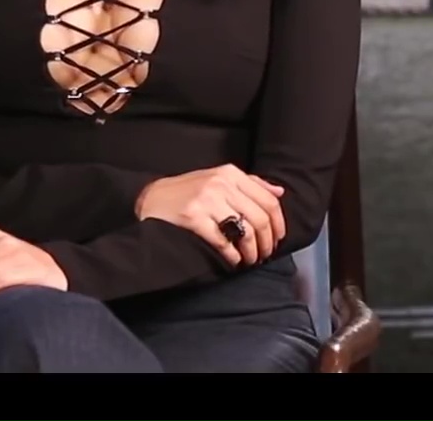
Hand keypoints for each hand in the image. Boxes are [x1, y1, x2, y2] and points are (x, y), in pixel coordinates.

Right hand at [136, 164, 285, 266]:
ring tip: (251, 260)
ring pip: (245, 231)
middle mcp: (221, 184)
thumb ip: (251, 183)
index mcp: (231, 173)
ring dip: (252, 251)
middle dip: (267, 242)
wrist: (152, 197)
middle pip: (260, 217)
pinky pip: (223, 241)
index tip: (278, 238)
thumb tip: (280, 191)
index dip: (278, 223)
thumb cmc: (189, 190)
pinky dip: (233, 255)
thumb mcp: (220, 178)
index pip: (268, 200)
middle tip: (266, 254)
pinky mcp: (194, 217)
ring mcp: (207, 200)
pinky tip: (234, 260)